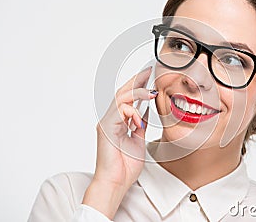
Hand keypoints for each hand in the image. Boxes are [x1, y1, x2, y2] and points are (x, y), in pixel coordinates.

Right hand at [82, 67, 156, 217]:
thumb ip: (139, 126)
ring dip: (135, 92)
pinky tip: (138, 116)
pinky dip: (130, 111)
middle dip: (136, 81)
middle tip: (148, 71)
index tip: (149, 75)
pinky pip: (118, 111)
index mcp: (118, 122)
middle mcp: (110, 120)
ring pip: (119, 99)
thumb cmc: (124, 167)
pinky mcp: (105, 128)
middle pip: (122, 93)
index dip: (137, 85)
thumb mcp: (138, 141)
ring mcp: (106, 123)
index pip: (127, 98)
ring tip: (150, 91)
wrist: (116, 183)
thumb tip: (144, 114)